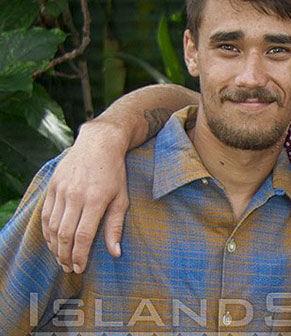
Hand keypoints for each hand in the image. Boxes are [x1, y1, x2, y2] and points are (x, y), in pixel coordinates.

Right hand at [41, 121, 129, 272]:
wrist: (98, 144)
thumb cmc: (115, 173)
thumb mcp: (122, 198)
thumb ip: (115, 226)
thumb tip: (115, 253)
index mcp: (96, 200)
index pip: (83, 236)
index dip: (79, 256)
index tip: (80, 269)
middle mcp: (75, 195)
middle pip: (64, 235)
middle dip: (65, 256)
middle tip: (69, 268)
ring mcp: (61, 190)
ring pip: (52, 226)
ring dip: (54, 246)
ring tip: (61, 259)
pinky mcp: (52, 186)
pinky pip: (45, 214)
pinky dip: (47, 231)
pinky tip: (52, 242)